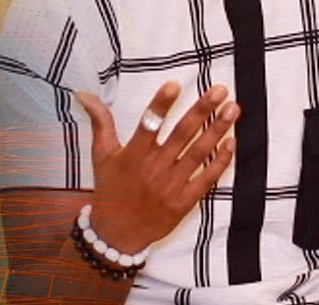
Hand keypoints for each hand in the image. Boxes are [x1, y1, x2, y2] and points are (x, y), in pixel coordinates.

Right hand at [75, 81, 237, 252]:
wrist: (117, 234)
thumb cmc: (110, 189)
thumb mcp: (101, 155)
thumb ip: (100, 122)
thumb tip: (85, 94)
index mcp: (133, 155)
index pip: (147, 125)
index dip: (160, 105)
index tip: (175, 84)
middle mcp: (154, 169)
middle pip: (182, 135)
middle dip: (202, 110)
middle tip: (221, 90)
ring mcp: (171, 186)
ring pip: (199, 153)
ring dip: (217, 130)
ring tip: (233, 109)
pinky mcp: (184, 202)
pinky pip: (206, 179)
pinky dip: (220, 161)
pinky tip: (232, 142)